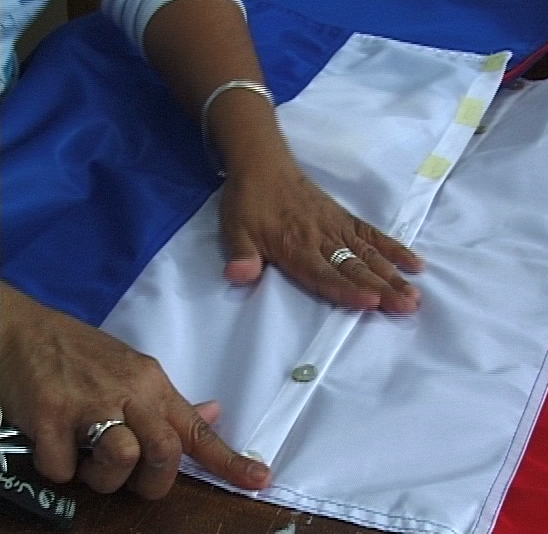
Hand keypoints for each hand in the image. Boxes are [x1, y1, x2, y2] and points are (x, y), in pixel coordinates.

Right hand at [0, 283, 270, 497]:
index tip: (260, 480)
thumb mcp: (133, 369)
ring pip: (120, 462)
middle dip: (154, 480)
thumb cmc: (81, 354)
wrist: (24, 330)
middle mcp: (128, 392)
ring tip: (88, 455)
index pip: (197, 429)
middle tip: (133, 474)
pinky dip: (59, 466)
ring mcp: (88, 404)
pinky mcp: (48, 417)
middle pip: (165, 453)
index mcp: (152, 384)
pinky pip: (63, 469)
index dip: (230, 460)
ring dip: (102, 475)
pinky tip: (54, 441)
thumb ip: (169, 400)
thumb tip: (213, 413)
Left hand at [220, 157, 423, 313]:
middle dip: (382, 288)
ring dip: (393, 275)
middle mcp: (321, 239)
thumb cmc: (248, 202)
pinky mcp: (345, 218)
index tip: (372, 302)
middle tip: (407, 306)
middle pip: (355, 268)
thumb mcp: (234, 229)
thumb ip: (241, 255)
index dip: (348, 290)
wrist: (262, 163)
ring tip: (414, 295)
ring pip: (369, 255)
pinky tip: (414, 262)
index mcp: (295, 246)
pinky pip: (372, 234)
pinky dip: (394, 248)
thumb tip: (239, 277)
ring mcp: (337, 227)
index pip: (325, 274)